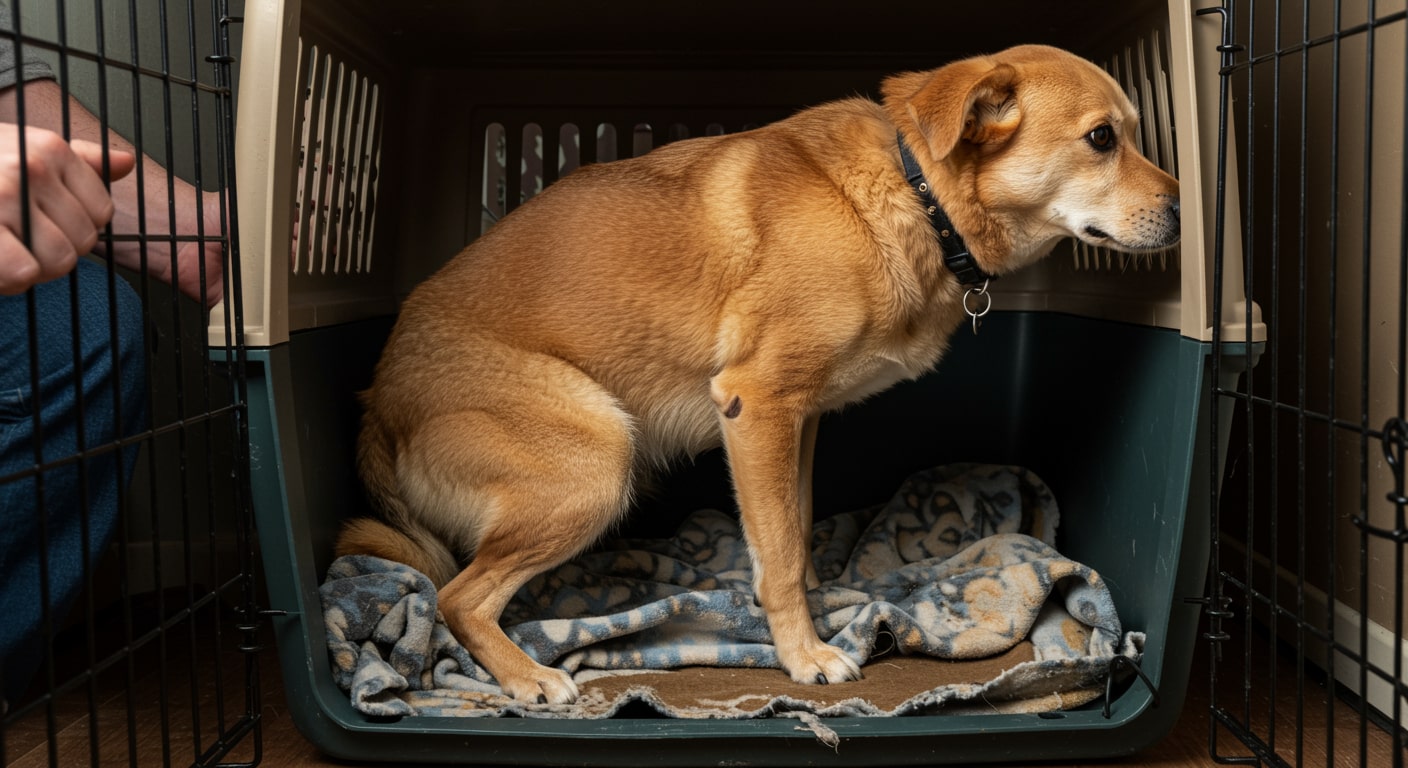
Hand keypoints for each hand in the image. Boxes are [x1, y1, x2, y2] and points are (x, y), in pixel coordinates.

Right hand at [0, 123, 134, 295]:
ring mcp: (4, 195)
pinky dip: (9, 280)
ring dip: (32, 269)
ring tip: (4, 250)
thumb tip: (125, 162)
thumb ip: (77, 160)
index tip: (41, 222)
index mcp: (49, 149)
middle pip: (83, 242)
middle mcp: (31, 167)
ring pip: (59, 261)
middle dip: (54, 252)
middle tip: (16, 240)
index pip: (101, 214)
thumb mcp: (21, 149)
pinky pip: (25, 273)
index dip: (74, 228)